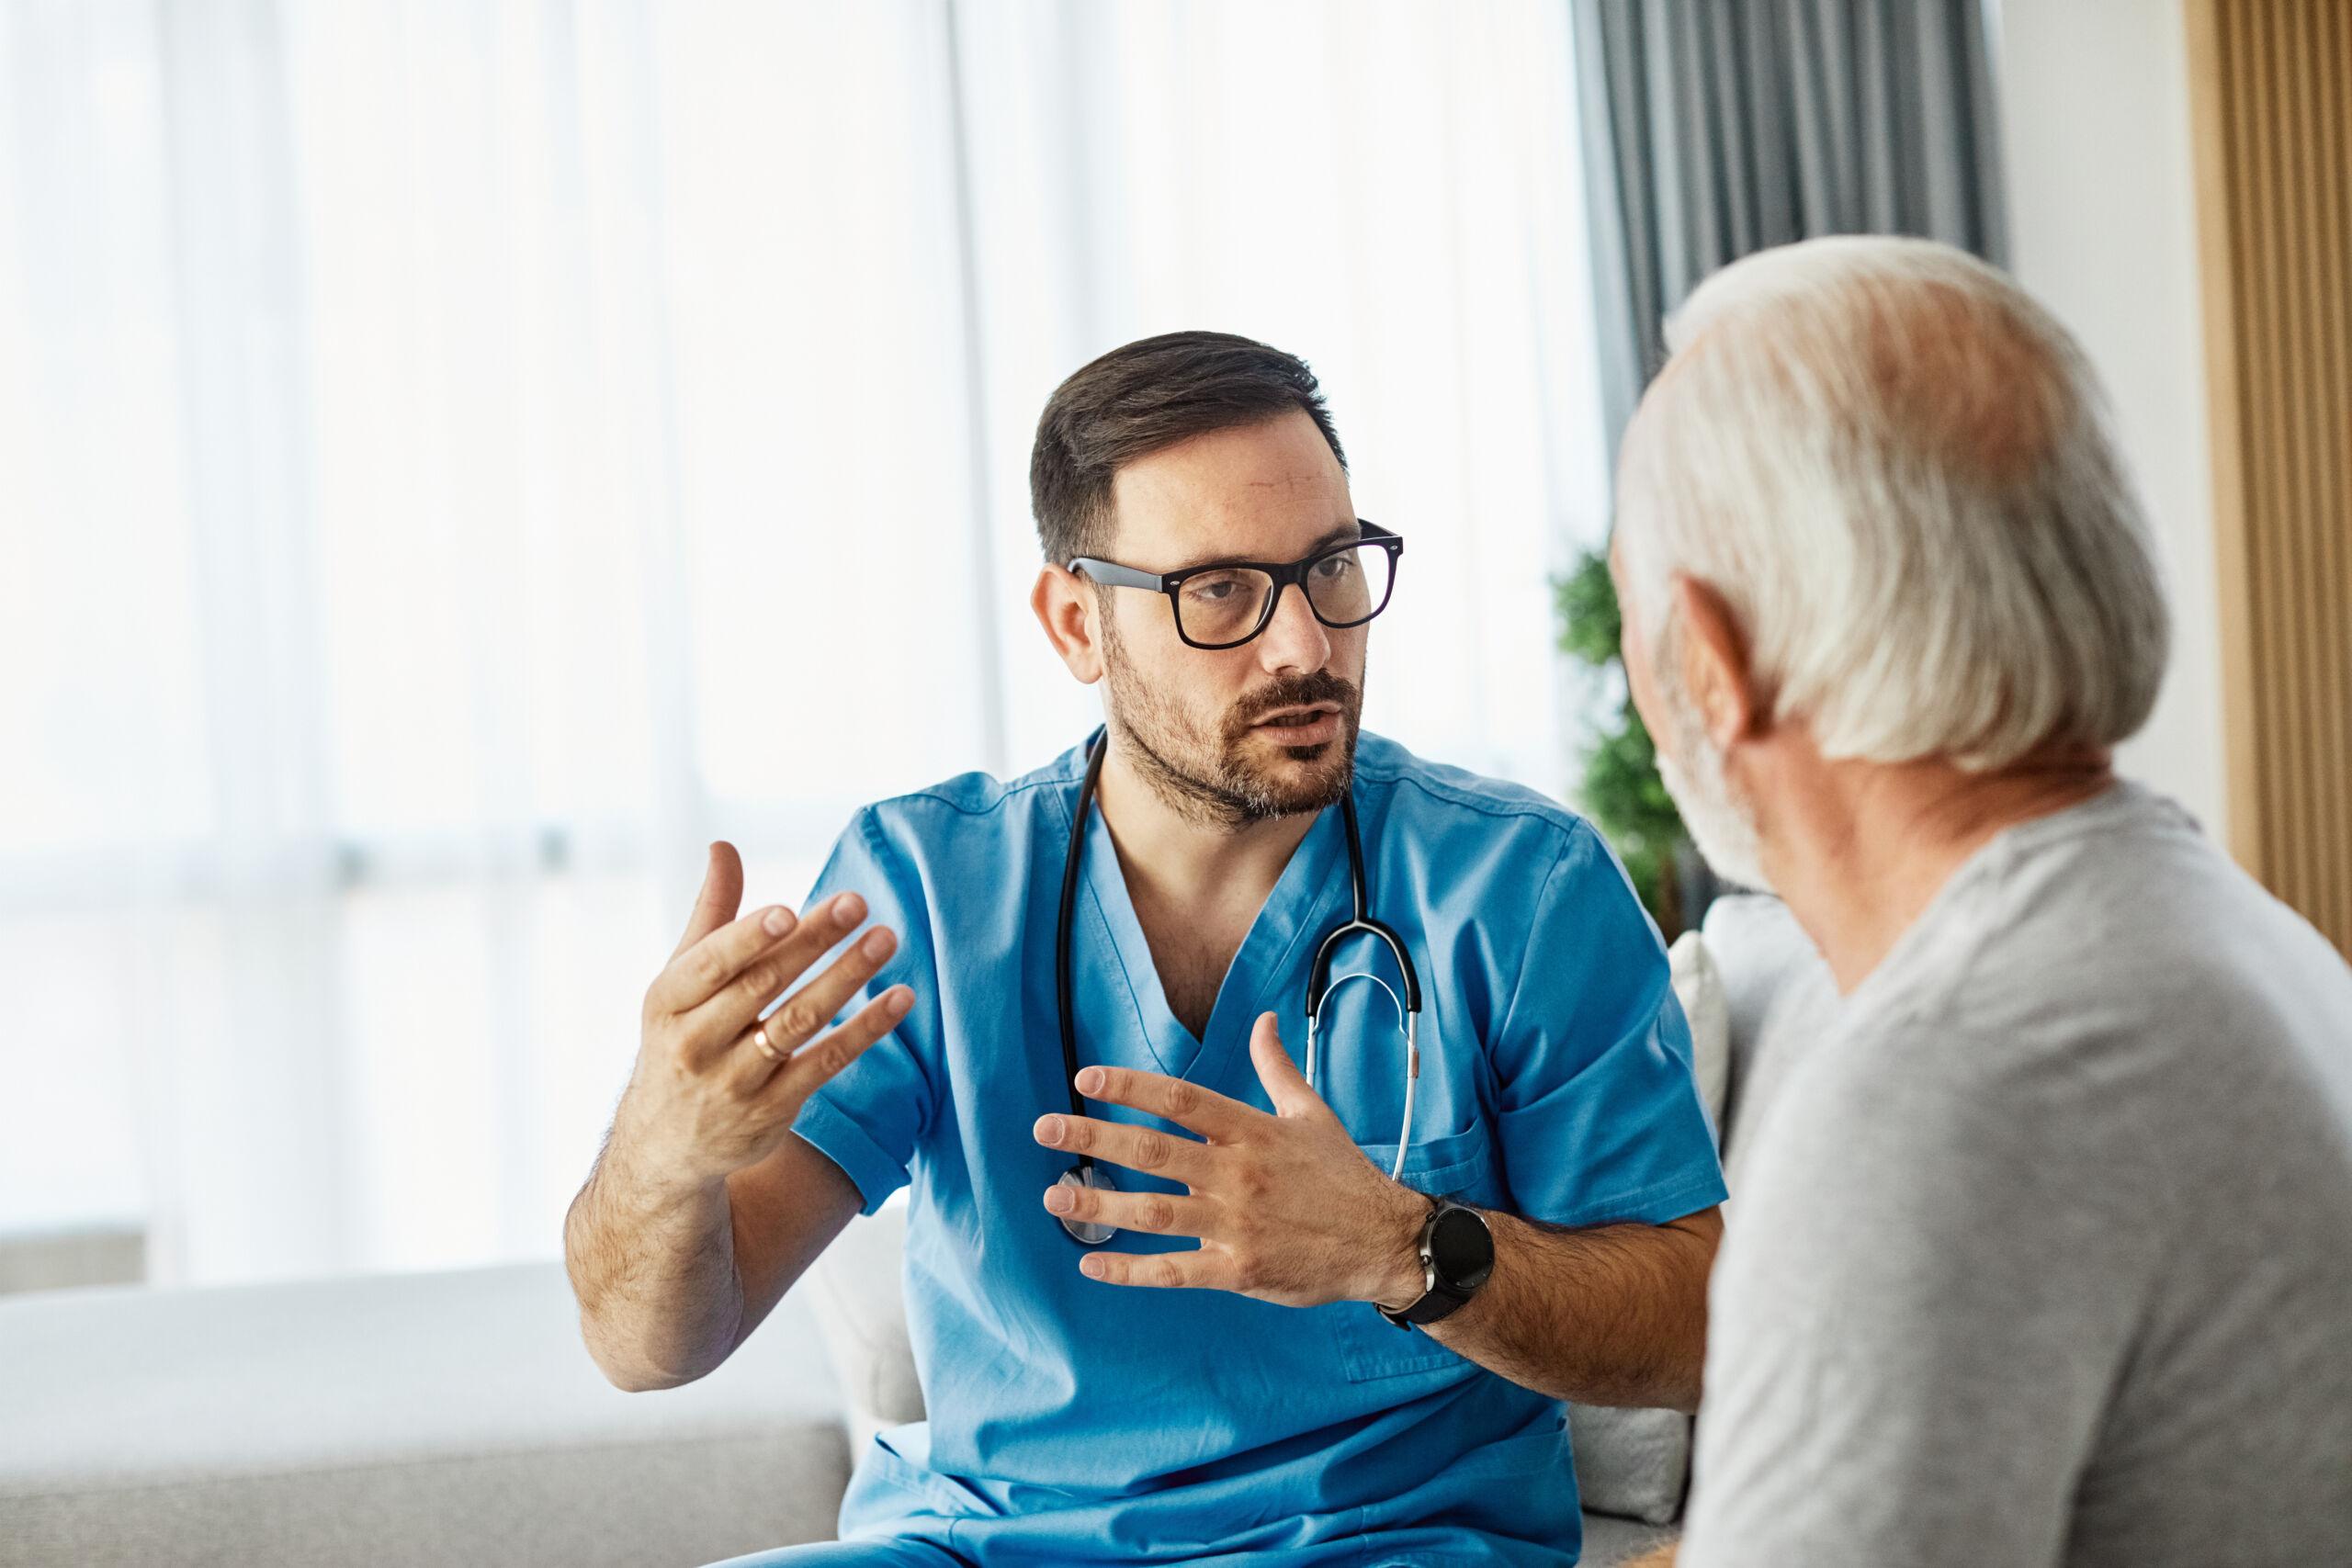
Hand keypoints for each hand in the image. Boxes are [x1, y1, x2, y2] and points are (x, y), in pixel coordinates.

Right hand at [616, 841, 913, 1190]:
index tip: (789, 910)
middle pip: (762, 986)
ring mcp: (735, 1082)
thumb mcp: (680, 981)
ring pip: (798, 1024)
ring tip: (885, 939)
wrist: (664, 1146)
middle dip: (812, 943)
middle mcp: (695, 1043)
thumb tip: (723, 846)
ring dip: (846, 979)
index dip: (749, 939)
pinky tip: (899, 999)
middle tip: (857, 903)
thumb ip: (712, 915)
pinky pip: (825, 1064)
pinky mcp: (772, 1111)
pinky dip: (864, 1030)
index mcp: (668, 1000)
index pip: (710, 964)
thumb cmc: (683, 1037)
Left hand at [1031, 1010, 1429, 1307]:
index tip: (1085, 1078)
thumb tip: (1263, 1020)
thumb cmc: (1343, 1175)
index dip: (1130, 1086)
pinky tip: (1092, 1264)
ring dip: (1099, 1204)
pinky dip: (1130, 1270)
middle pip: (1153, 1150)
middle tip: (1044, 1128)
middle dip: (1095, 1136)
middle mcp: (1238, 1175)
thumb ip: (1276, 1068)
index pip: (1180, 1100)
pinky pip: (1174, 1271)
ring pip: (1154, 1213)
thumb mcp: (1312, 1113)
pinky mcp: (1240, 1271)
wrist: (1384, 1241)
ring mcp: (1237, 1225)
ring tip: (1055, 1196)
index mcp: (1252, 1131)